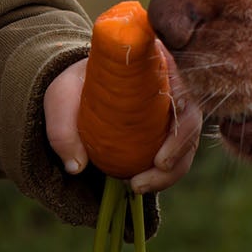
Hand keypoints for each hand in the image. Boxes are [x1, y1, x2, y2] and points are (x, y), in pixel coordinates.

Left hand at [45, 43, 202, 193]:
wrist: (76, 89)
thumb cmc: (74, 86)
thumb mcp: (61, 98)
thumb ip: (62, 129)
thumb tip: (76, 167)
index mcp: (154, 65)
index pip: (184, 85)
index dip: (182, 116)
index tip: (162, 149)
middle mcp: (171, 87)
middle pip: (191, 118)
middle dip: (179, 150)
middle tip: (152, 172)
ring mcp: (172, 112)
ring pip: (187, 142)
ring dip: (171, 171)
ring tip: (138, 186)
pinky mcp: (167, 132)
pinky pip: (177, 155)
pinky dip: (164, 174)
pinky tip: (140, 184)